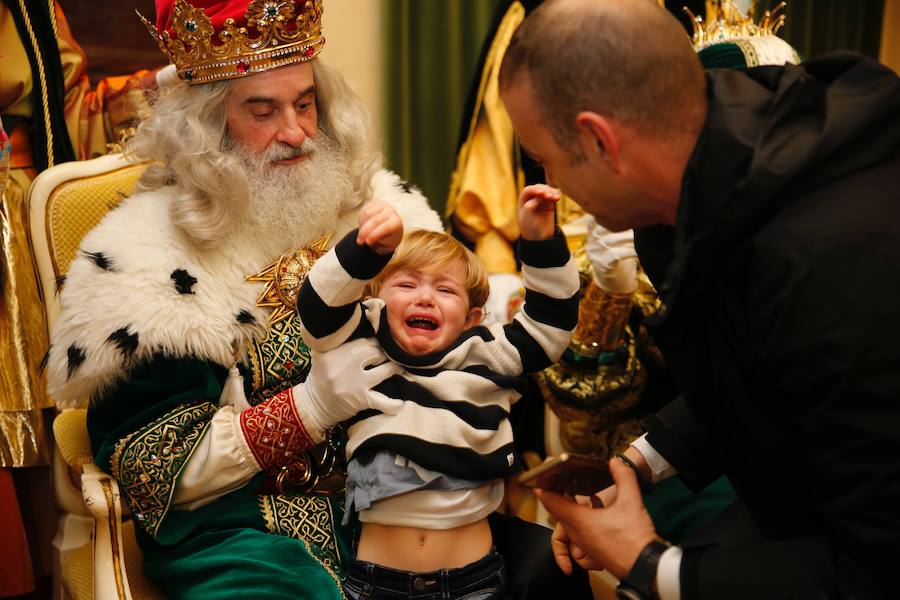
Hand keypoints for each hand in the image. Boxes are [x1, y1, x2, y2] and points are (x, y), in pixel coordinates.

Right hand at [293, 338, 403, 439]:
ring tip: (399, 368)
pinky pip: (382, 401)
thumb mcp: (323, 354)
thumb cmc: (322, 377)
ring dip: (395, 369)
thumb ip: (337, 340)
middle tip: (388, 355)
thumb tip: (360, 320)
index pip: (363, 339)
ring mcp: (353, 384)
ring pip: (385, 371)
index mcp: (333, 351)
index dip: (375, 341)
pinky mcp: (360, 400)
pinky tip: (400, 403)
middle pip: (376, 352)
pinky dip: (393, 404)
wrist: (313, 405)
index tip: (379, 344)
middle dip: (385, 354)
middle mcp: (344, 365)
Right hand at [357, 200, 402, 254]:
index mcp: (396, 222)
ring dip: (361, 225)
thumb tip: (366, 239)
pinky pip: (363, 211)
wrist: (390, 225)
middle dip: (364, 232)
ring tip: (363, 233)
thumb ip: (377, 240)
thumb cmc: (388, 237)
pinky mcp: (374, 203)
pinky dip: (361, 220)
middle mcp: (390, 211)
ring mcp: (382, 205)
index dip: (375, 235)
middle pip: (373, 221)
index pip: (384, 228)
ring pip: (366, 214)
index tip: (367, 242)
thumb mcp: (385, 242)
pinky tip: (364, 225)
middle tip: (359, 242)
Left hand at [518, 184, 559, 240]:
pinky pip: (553, 196)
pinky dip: (555, 195)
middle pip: (538, 188)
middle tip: (549, 196)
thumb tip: (540, 196)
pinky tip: (557, 198)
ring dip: (551, 192)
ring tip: (555, 198)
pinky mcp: (549, 203)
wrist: (538, 237)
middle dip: (544, 190)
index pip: (528, 190)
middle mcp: (531, 198)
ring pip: (546, 190)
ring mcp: (541, 200)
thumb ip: (531, 205)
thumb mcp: (526, 217)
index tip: (540, 193)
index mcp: (523, 201)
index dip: (534, 190)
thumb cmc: (529, 227)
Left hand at [536, 457, 657, 578]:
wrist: (646, 567)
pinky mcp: (594, 552)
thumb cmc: (635, 539)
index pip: (551, 502)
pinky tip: (600, 515)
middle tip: (563, 482)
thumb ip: (623, 477)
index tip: (539, 478)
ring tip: (587, 498)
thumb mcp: (631, 502)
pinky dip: (584, 522)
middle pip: (557, 513)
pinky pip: (580, 536)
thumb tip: (616, 462)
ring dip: (574, 510)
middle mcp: (578, 534)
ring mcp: (585, 545)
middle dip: (558, 497)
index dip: (543, 488)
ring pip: (569, 525)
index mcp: (580, 521)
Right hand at [584, 216, 637, 292]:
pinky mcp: (602, 266)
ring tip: (642, 237)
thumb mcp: (613, 240)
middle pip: (606, 228)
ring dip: (630, 237)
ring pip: (613, 240)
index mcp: (592, 235)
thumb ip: (616, 226)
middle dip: (624, 224)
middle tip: (639, 222)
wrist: (615, 282)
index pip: (593, 220)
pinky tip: (639, 251)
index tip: (622, 210)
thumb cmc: (619, 256)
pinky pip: (617, 255)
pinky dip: (630, 251)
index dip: (605, 214)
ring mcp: (595, 255)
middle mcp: (591, 243)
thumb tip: (634, 211)